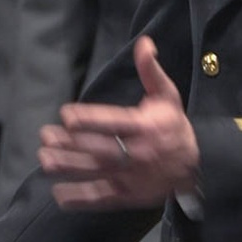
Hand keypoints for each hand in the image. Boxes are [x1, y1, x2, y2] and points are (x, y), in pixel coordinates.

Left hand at [39, 35, 199, 211]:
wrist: (196, 168)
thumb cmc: (175, 128)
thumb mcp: (168, 96)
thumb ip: (151, 71)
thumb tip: (144, 43)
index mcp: (145, 127)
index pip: (114, 123)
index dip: (89, 119)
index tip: (66, 115)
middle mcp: (138, 154)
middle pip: (100, 149)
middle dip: (71, 144)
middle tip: (45, 136)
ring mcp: (132, 177)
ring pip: (97, 173)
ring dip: (69, 167)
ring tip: (45, 160)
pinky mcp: (128, 196)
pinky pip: (102, 198)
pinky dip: (80, 198)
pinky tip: (59, 193)